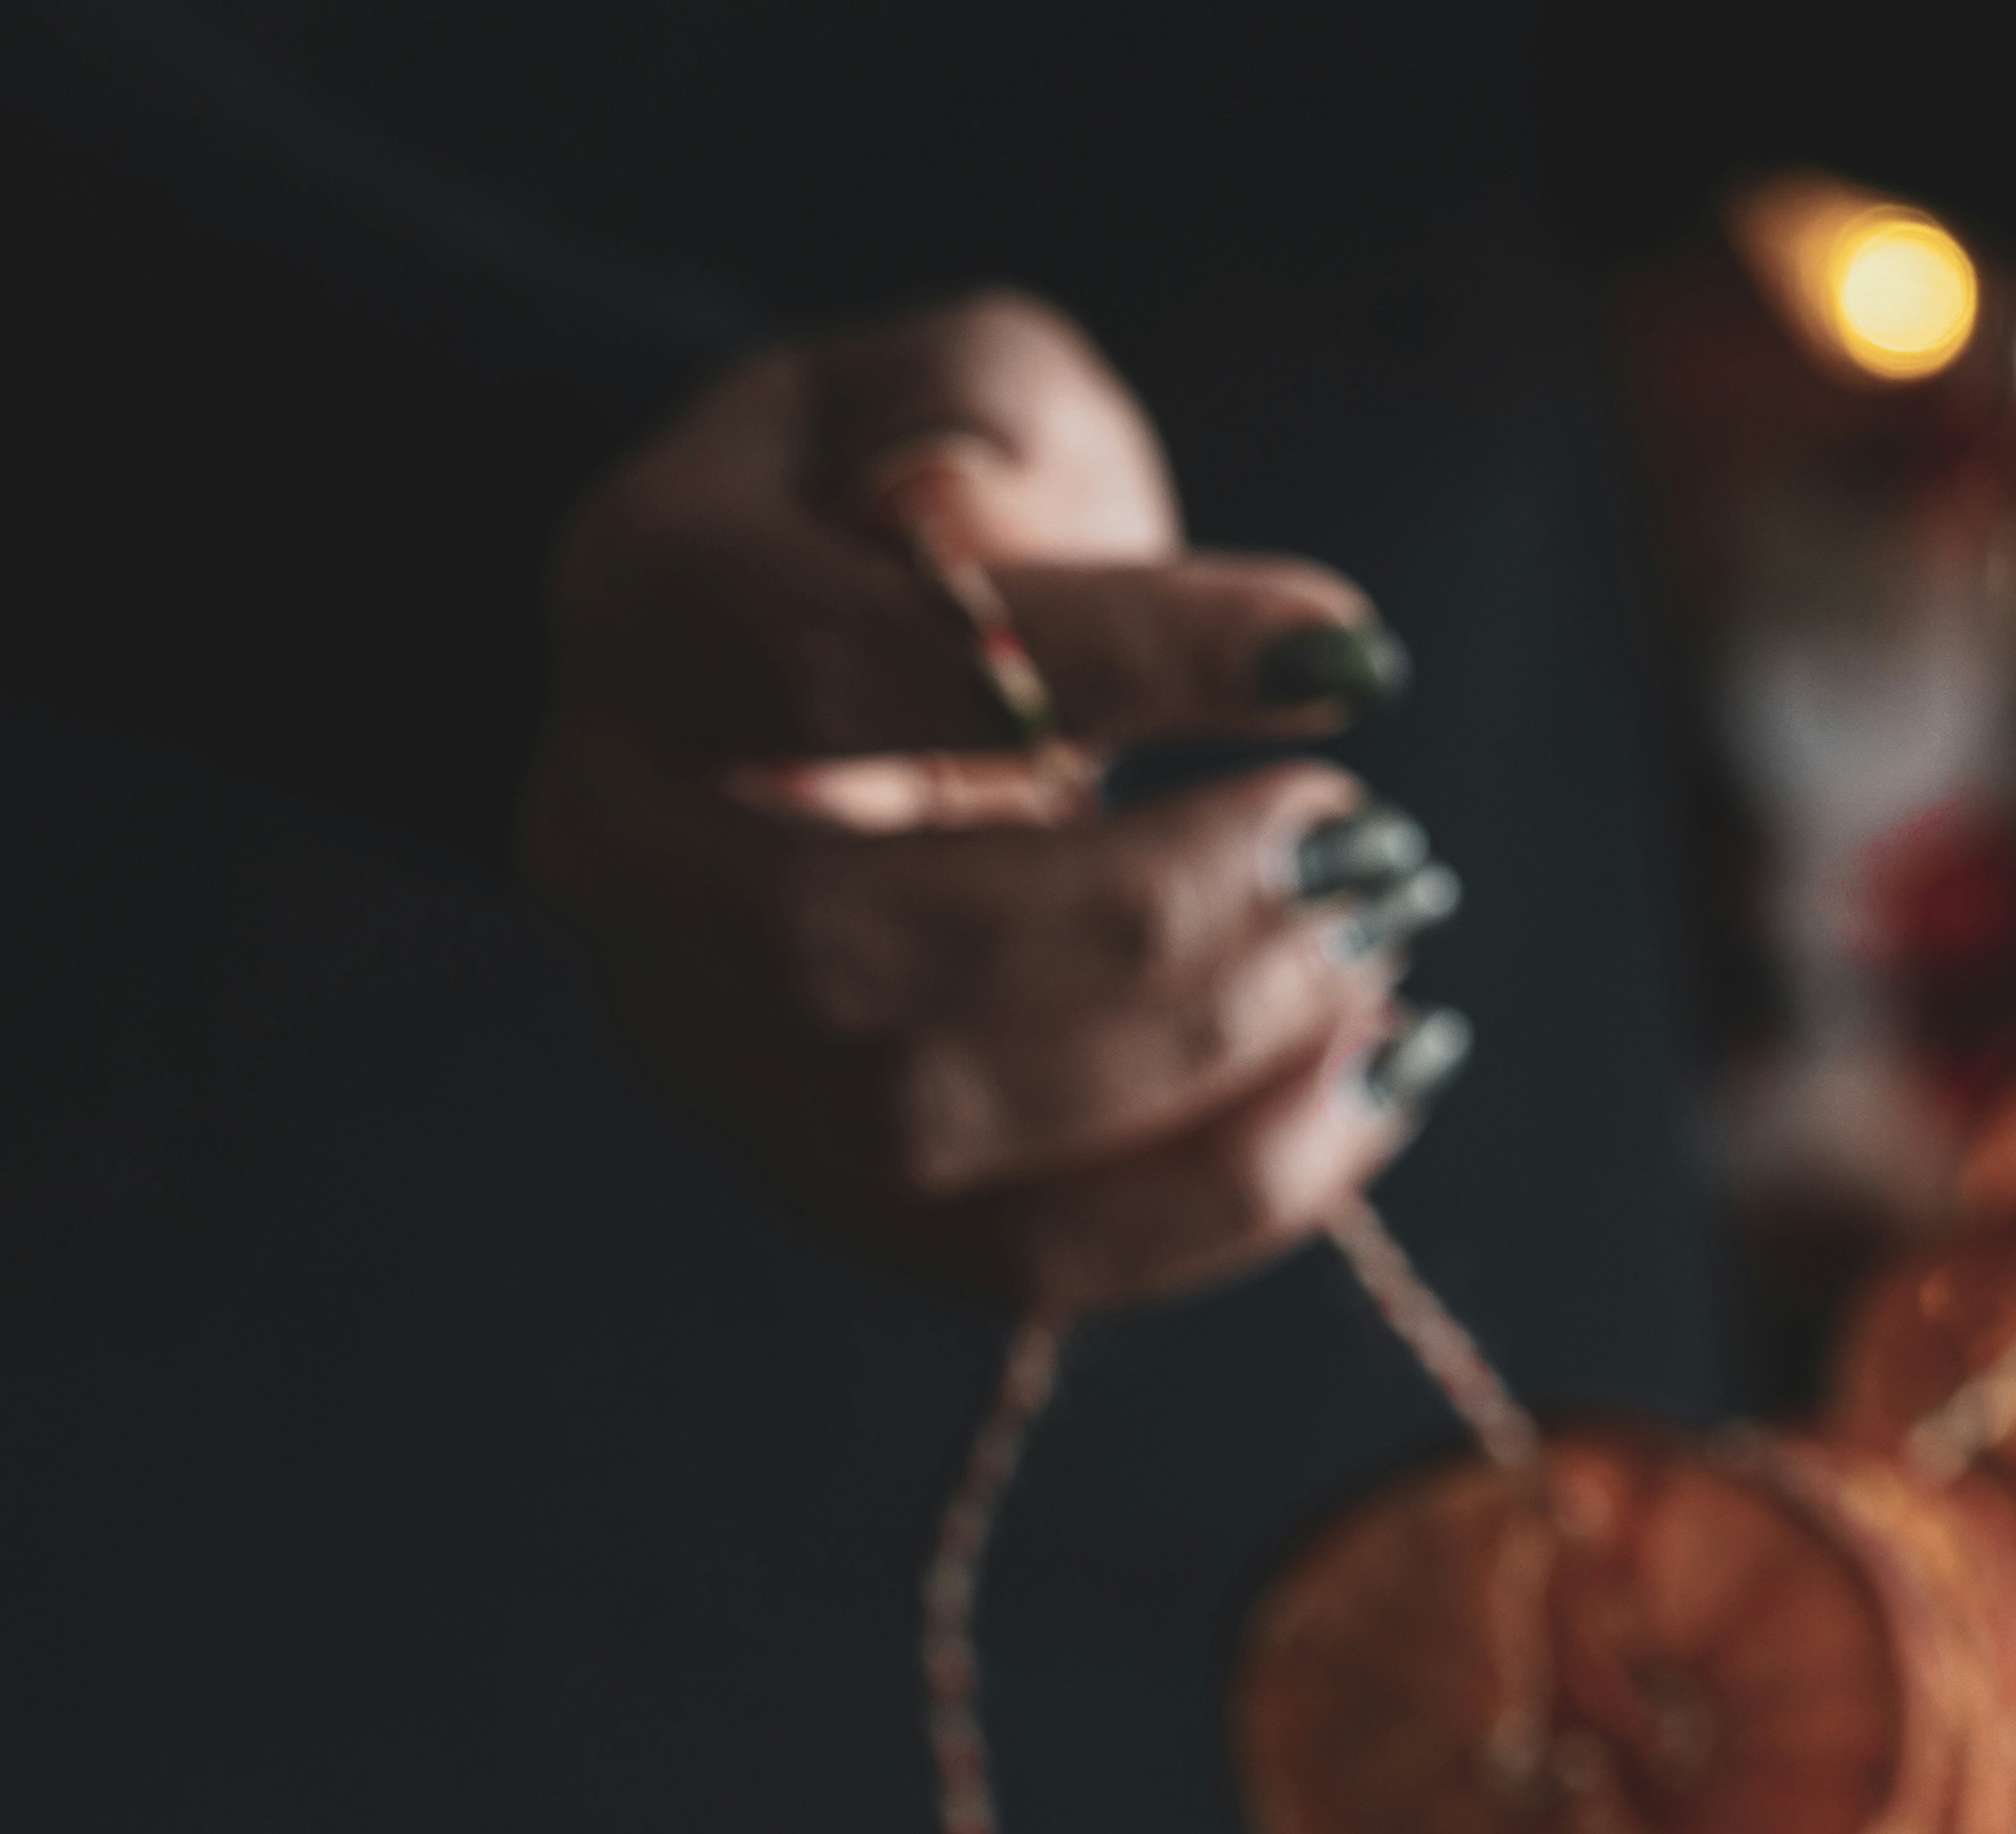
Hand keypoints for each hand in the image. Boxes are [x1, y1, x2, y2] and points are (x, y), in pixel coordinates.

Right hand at [525, 292, 1463, 1306]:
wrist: (844, 684)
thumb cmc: (929, 517)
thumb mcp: (962, 387)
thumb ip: (974, 415)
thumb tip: (964, 517)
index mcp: (639, 619)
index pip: (847, 668)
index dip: (1115, 666)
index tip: (1345, 663)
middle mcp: (626, 857)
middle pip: (866, 946)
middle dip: (1159, 919)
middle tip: (1368, 851)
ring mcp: (712, 1047)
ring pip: (933, 1129)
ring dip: (1202, 1065)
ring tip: (1381, 957)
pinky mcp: (832, 1187)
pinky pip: (1021, 1257)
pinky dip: (1224, 1195)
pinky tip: (1372, 1082)